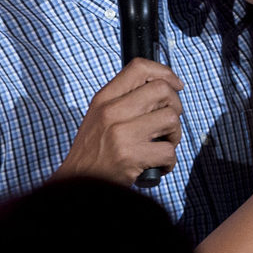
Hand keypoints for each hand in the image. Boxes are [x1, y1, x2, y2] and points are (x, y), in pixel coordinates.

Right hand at [56, 58, 183, 185]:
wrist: (76, 184)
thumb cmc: (93, 151)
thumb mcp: (99, 116)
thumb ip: (124, 99)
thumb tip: (163, 87)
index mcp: (104, 98)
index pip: (139, 67)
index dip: (164, 72)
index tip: (175, 84)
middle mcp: (111, 112)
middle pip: (162, 90)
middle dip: (176, 106)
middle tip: (168, 123)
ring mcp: (121, 134)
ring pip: (171, 119)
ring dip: (175, 135)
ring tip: (163, 144)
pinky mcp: (130, 157)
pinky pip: (168, 151)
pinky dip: (169, 162)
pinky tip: (158, 166)